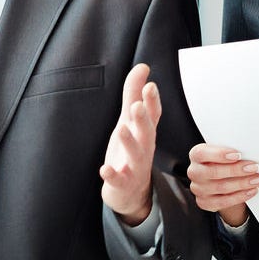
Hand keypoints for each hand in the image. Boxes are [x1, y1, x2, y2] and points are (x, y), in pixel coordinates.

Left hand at [99, 63, 161, 224]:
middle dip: (143, 119)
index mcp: (145, 132)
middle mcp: (143, 148)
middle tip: (137, 105)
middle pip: (146, 132)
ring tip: (122, 129)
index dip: (152, 101)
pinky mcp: (122, 182)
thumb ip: (134, 94)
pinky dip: (111, 174)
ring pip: (135, 154)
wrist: (131, 192)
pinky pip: (118, 179)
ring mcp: (134, 166)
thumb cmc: (131, 151)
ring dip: (129, 142)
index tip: (150, 85)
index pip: (153, 115)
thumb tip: (142, 67)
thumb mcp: (130, 120)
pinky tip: (105, 169)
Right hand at [188, 143, 258, 226]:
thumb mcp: (224, 153)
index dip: (219, 154)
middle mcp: (194, 172)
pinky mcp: (204, 202)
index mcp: (196, 155)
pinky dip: (240, 196)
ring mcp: (198, 189)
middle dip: (236, 170)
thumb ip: (231, 151)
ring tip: (257, 179)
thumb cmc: (224, 162)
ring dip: (242, 183)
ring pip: (221, 187)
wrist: (221, 180)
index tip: (238, 155)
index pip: (202, 153)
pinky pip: (224, 202)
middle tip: (254, 167)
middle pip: (213, 172)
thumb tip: (250, 152)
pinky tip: (251, 190)